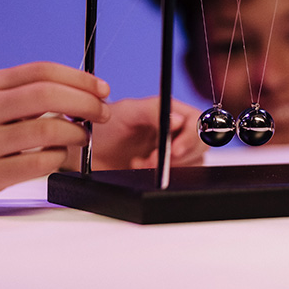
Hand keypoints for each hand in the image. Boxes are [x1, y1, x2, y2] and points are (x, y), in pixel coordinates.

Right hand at [0, 62, 110, 209]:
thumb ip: (27, 94)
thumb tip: (84, 91)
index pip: (41, 70)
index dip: (79, 78)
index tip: (102, 89)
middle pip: (47, 95)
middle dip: (85, 102)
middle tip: (103, 113)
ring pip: (46, 129)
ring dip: (76, 132)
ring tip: (83, 136)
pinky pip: (39, 162)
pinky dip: (59, 157)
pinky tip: (59, 155)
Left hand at [91, 97, 206, 169]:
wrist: (89, 151)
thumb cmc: (106, 126)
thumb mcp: (127, 112)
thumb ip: (152, 111)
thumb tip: (179, 119)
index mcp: (171, 111)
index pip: (197, 121)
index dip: (191, 137)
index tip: (175, 150)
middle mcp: (176, 131)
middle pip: (200, 144)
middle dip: (178, 156)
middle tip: (152, 160)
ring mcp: (173, 152)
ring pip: (192, 163)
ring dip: (168, 168)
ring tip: (140, 163)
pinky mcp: (168, 170)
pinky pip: (179, 177)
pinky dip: (162, 177)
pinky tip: (141, 168)